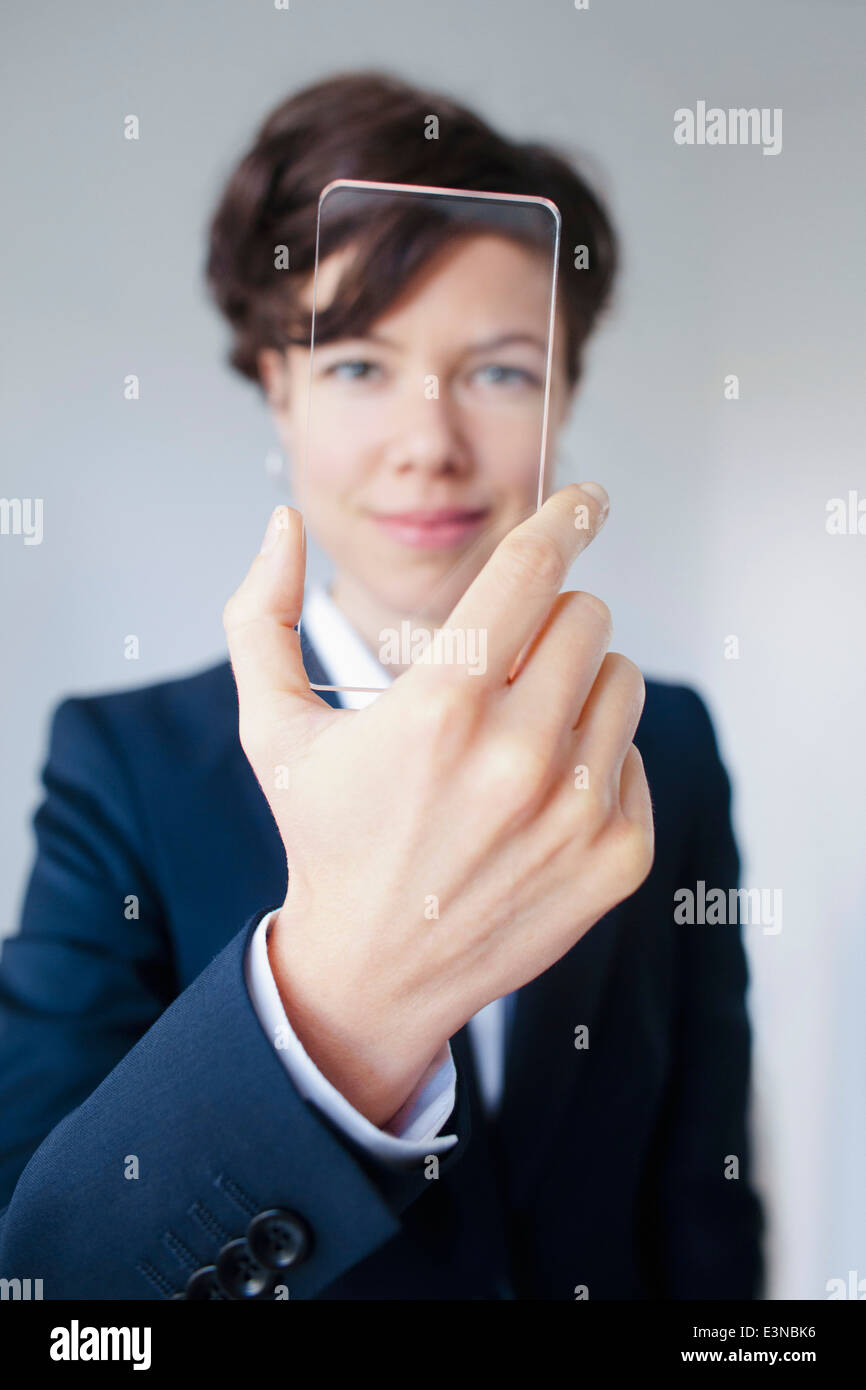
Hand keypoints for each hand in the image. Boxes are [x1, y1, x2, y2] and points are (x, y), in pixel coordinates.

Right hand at [223, 485, 653, 1126]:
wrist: (374, 973)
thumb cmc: (325, 839)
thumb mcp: (271, 729)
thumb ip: (261, 617)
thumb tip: (284, 525)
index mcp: (442, 705)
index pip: (534, 569)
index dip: (566, 517)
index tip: (588, 497)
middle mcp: (520, 755)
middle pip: (587, 617)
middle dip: (547, 626)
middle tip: (503, 672)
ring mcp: (578, 811)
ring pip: (622, 680)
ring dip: (575, 690)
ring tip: (516, 737)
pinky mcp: (618, 857)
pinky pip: (637, 755)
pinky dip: (596, 760)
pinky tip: (537, 798)